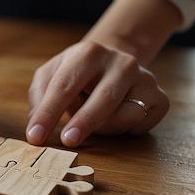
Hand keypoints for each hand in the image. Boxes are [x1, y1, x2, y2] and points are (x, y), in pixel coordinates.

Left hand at [26, 41, 169, 147]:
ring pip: (125, 116)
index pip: (64, 86)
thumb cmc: (75, 74)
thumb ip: (39, 96)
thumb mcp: (52, 75)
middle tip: (67, 142)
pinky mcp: (160, 97)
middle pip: (103, 99)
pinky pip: (141, 125)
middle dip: (84, 123)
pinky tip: (117, 117)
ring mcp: (145, 78)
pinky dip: (126, 130)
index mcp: (88, 53)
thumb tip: (35, 123)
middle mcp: (121, 62)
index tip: (35, 136)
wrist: (112, 63)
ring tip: (94, 120)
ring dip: (104, 128)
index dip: (48, 113)